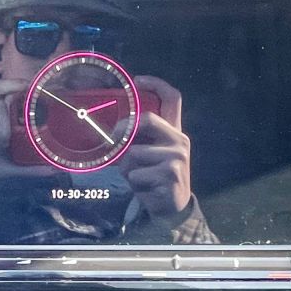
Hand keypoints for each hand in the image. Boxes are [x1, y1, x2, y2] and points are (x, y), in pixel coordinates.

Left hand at [121, 76, 191, 217]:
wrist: (172, 210)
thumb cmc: (154, 178)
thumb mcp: (149, 156)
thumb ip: (138, 141)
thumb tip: (110, 132)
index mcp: (174, 131)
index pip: (173, 99)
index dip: (156, 84)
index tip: (138, 80)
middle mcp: (180, 140)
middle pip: (147, 120)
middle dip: (124, 130)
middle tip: (113, 142)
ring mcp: (177, 157)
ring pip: (135, 152)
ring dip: (127, 168)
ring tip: (137, 177)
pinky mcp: (170, 175)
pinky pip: (136, 174)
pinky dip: (133, 183)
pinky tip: (145, 188)